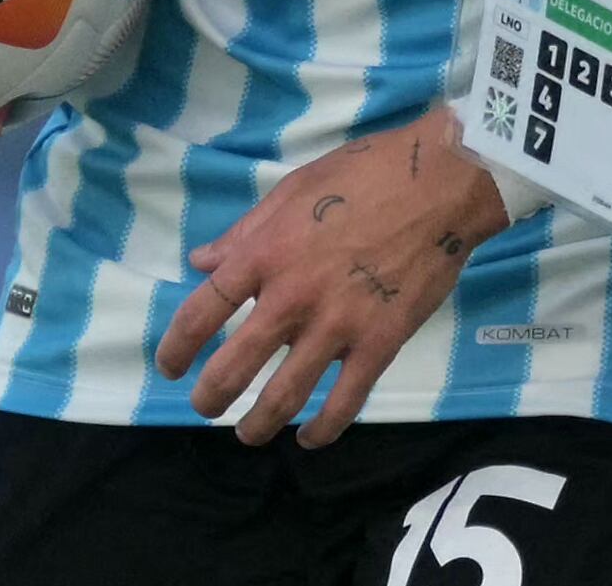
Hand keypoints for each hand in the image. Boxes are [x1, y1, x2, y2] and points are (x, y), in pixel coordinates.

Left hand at [152, 102, 511, 445]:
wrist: (441, 182)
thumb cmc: (364, 174)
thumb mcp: (294, 188)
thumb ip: (246, 231)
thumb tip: (202, 262)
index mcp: (265, 252)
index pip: (203, 310)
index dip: (177, 346)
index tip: (170, 367)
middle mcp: (292, 295)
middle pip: (234, 365)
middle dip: (210, 396)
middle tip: (204, 406)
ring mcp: (337, 324)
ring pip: (285, 396)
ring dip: (258, 423)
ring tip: (248, 433)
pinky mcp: (380, 343)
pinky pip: (345, 401)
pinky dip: (324, 428)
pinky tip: (310, 437)